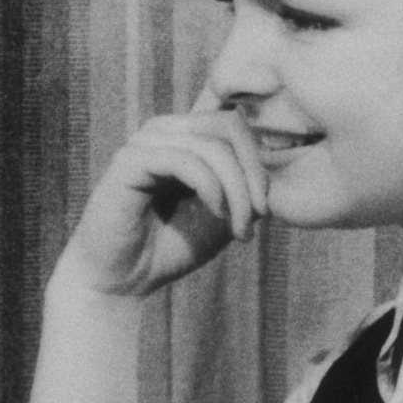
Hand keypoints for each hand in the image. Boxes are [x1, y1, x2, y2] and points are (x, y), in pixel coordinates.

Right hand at [58, 109, 268, 302]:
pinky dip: (211, 187)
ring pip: (211, 145)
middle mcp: (164, 130)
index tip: (265, 208)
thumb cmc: (170, 248)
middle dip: (252, 172)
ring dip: (235, 189)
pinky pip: (184, 159)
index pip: (236, 122)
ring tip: (238, 227)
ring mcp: (144, 142)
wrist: (123, 281)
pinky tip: (216, 214)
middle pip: (229, 126)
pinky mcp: (128, 161)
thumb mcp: (225, 212)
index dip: (259, 159)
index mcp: (184, 136)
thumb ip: (247, 183)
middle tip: (258, 217)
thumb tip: (278, 159)